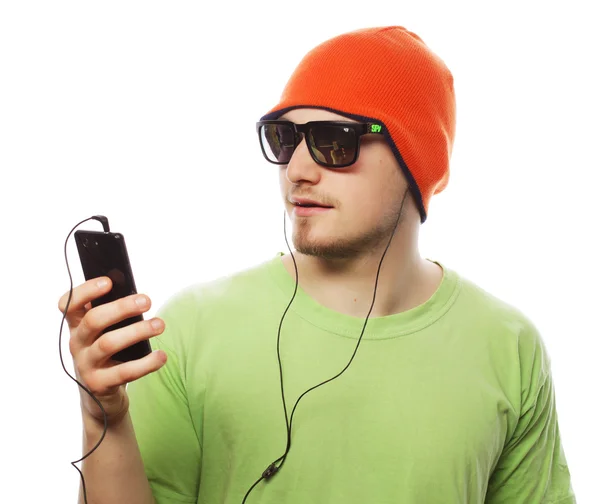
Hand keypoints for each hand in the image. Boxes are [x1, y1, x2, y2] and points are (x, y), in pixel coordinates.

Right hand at [58, 277, 166, 424]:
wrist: (101, 396)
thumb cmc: (110, 354)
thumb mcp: (106, 333)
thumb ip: (115, 316)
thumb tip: (138, 298)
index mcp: (77, 326)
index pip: (69, 304)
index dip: (85, 291)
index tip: (108, 281)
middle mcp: (77, 344)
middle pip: (94, 320)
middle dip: (122, 308)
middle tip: (147, 301)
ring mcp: (86, 365)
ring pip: (108, 343)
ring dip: (137, 331)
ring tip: (160, 325)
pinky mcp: (99, 384)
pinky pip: (124, 372)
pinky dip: (146, 363)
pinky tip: (161, 356)